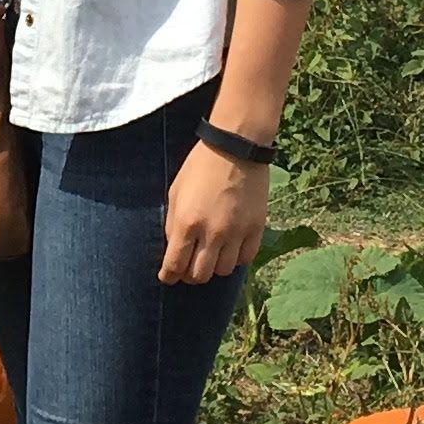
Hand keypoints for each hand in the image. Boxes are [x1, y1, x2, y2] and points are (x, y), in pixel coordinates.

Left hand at [160, 142, 273, 286]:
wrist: (236, 147)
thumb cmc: (200, 167)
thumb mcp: (175, 192)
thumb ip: (172, 224)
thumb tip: (174, 248)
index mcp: (187, 223)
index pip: (174, 266)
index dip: (168, 276)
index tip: (167, 276)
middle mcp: (212, 233)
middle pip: (199, 275)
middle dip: (189, 275)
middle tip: (188, 267)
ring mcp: (236, 232)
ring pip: (223, 271)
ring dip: (213, 267)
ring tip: (210, 255)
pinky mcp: (256, 228)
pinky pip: (245, 259)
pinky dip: (235, 258)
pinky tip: (230, 248)